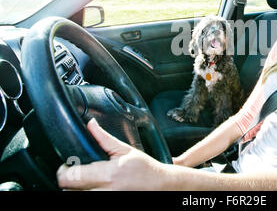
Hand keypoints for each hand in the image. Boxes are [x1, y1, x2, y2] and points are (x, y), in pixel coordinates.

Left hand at [56, 118, 170, 189]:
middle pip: (68, 190)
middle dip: (71, 180)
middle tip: (79, 173)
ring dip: (78, 189)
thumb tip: (90, 124)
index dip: (64, 171)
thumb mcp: (125, 149)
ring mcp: (106, 200)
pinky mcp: (108, 204)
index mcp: (108, 175)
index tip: (68, 166)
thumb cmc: (144, 168)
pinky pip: (88, 199)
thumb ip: (104, 138)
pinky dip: (88, 192)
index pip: (69, 178)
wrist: (160, 186)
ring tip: (88, 181)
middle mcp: (105, 192)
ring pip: (76, 196)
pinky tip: (96, 187)